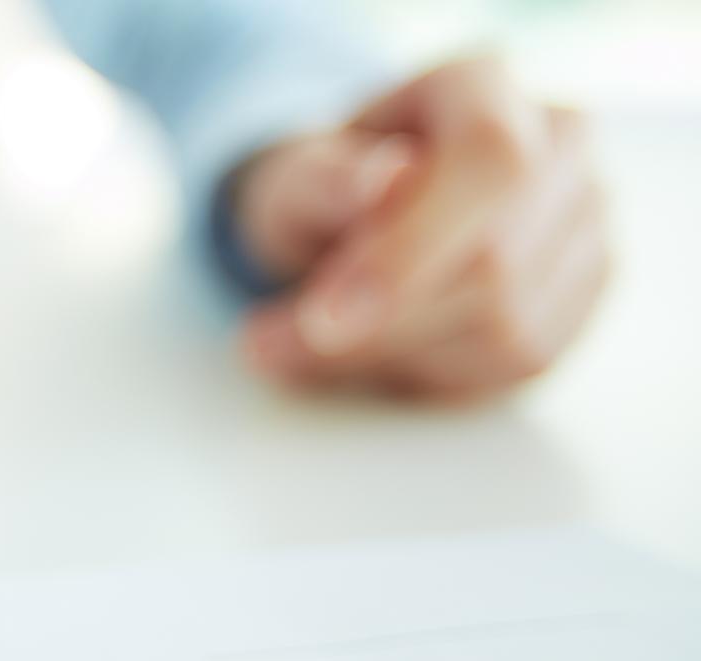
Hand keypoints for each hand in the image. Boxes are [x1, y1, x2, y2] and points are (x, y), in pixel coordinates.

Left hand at [232, 56, 609, 400]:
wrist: (350, 217)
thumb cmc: (321, 191)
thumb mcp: (290, 180)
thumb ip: (322, 182)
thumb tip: (384, 182)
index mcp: (483, 86)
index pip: (488, 162)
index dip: (411, 250)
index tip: (324, 320)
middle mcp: (560, 143)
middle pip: (494, 264)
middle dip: (374, 328)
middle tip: (270, 344)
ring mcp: (587, 220)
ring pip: (507, 328)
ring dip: (390, 359)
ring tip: (307, 347)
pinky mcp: (584, 293)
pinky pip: (514, 365)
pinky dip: (428, 377)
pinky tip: (375, 353)